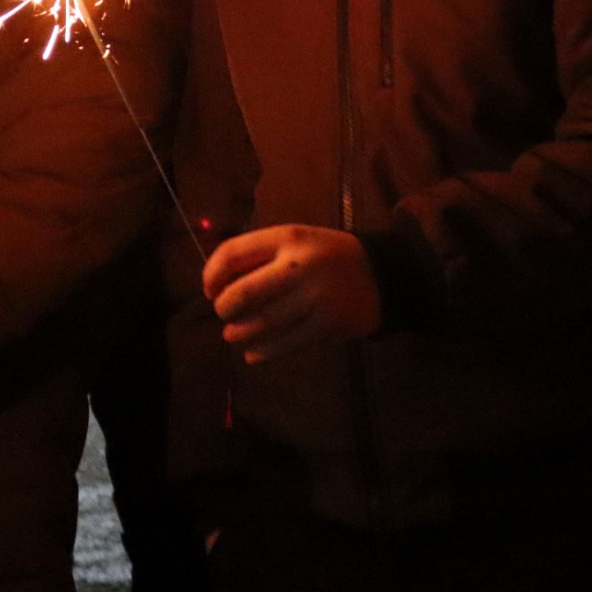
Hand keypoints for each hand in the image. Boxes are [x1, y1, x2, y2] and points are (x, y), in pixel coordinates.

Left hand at [202, 224, 380, 361]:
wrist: (382, 274)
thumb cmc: (326, 257)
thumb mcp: (296, 241)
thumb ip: (260, 255)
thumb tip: (215, 283)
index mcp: (287, 237)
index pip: (233, 253)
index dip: (211, 274)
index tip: (209, 289)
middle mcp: (299, 264)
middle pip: (243, 293)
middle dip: (225, 308)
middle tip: (224, 314)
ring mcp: (314, 296)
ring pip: (261, 323)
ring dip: (240, 333)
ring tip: (232, 335)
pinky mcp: (327, 323)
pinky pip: (285, 343)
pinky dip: (263, 352)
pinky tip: (253, 354)